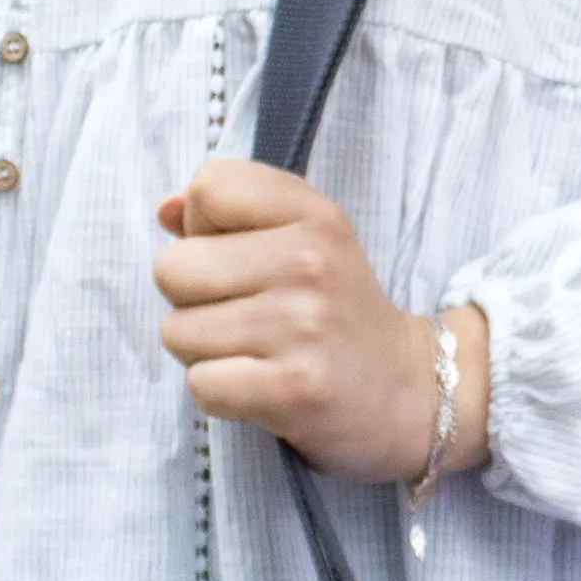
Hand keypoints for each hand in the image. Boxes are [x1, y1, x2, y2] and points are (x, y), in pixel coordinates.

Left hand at [153, 160, 489, 483]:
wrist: (412, 392)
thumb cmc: (338, 313)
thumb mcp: (306, 240)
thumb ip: (231, 214)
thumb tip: (167, 211)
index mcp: (313, 215)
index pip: (209, 186)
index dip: (206, 229)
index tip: (246, 261)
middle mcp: (309, 261)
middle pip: (172, 267)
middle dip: (193, 301)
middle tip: (245, 318)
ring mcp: (303, 326)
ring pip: (177, 331)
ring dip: (204, 352)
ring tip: (256, 355)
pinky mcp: (295, 388)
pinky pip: (201, 383)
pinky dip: (220, 394)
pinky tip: (260, 388)